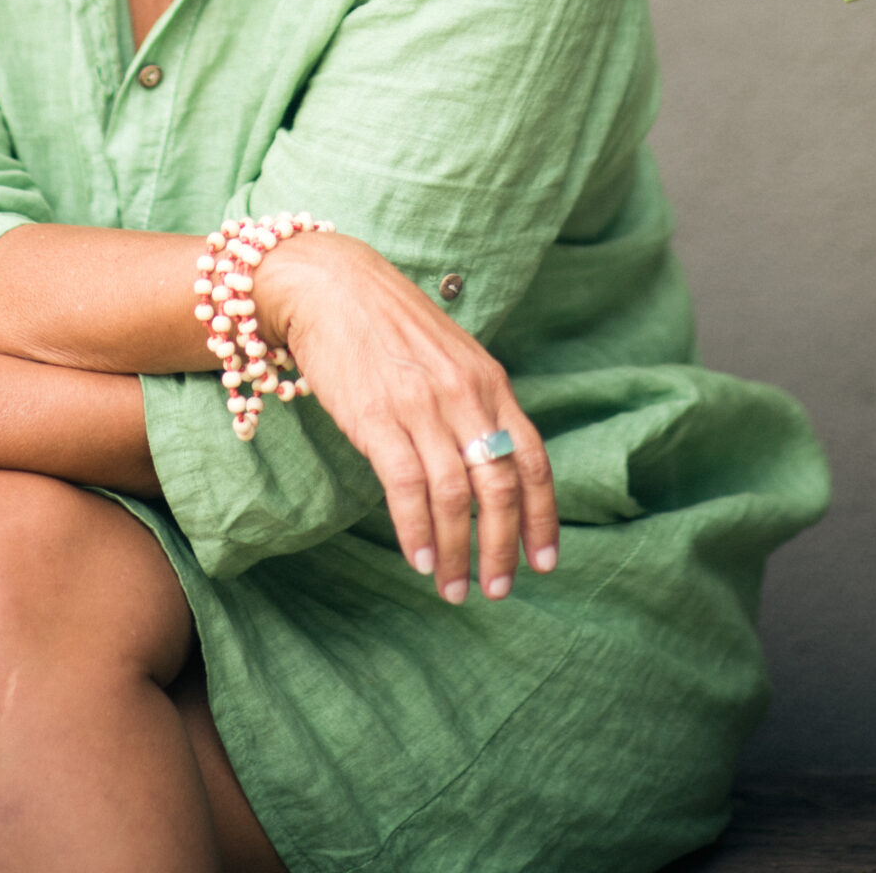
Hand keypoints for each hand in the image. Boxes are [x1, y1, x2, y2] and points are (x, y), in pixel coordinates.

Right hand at [254, 235, 557, 606]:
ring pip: (454, 495)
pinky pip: (405, 487)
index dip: (542, 517)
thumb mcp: (454, 356)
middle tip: (497, 589)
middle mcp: (465, 395)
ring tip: (452, 588)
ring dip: (457, 552)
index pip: (532, 459)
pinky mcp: (377, 417)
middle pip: (499, 486)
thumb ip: (477, 405)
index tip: (543, 562)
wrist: (332, 284)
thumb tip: (493, 468)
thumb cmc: (392, 324)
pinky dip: (416, 531)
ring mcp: (421, 405)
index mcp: (490, 381)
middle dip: (502, 547)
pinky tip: (419, 559)